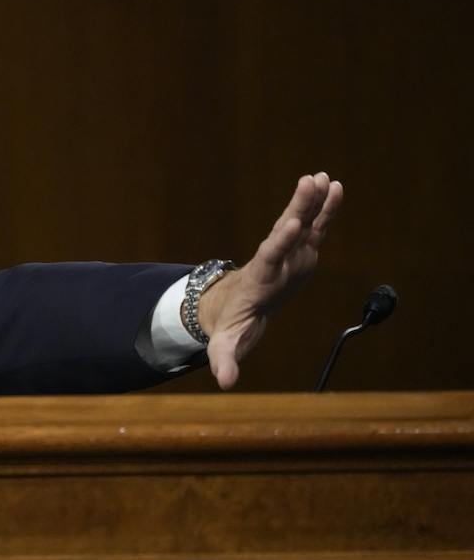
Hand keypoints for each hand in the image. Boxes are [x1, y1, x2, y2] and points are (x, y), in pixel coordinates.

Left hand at [197, 172, 342, 389]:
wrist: (232, 305)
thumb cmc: (231, 324)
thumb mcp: (226, 343)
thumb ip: (224, 359)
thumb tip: (225, 382)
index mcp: (260, 280)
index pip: (270, 257)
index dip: (280, 242)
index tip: (289, 224)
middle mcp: (275, 260)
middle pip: (286, 231)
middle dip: (298, 208)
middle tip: (309, 182)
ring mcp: (288, 253)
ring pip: (301, 222)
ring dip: (312, 201)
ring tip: (323, 177)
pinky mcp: (300, 251)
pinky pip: (314, 226)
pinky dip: (325, 209)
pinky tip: (336, 187)